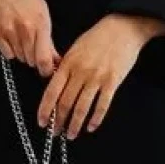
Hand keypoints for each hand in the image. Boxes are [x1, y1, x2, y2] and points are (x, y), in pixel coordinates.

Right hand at [0, 0, 60, 75]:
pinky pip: (7, 53)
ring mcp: (8, 32)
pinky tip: (12, 38)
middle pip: (31, 60)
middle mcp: (24, 30)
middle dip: (35, 58)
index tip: (47, 70)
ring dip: (23, 53)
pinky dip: (11, 50)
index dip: (46, 69)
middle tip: (35, 48)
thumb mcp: (43, 13)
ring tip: (23, 38)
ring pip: (20, 57)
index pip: (43, 59)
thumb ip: (48, 39)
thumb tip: (55, 60)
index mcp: (39, 25)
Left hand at [36, 14, 160, 138]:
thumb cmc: (98, 37)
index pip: (51, 91)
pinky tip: (91, 127)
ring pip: (82, 107)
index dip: (45, 110)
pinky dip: (96, 118)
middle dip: (59, 121)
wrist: (122, 28)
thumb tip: (55, 84)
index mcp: (68, 63)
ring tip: (71, 135)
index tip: (42, 122)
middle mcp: (80, 72)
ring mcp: (97, 78)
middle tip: (56, 132)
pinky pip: (102, 105)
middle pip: (65, 103)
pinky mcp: (112, 82)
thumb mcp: (75, 48)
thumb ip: (65, 66)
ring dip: (75, 124)